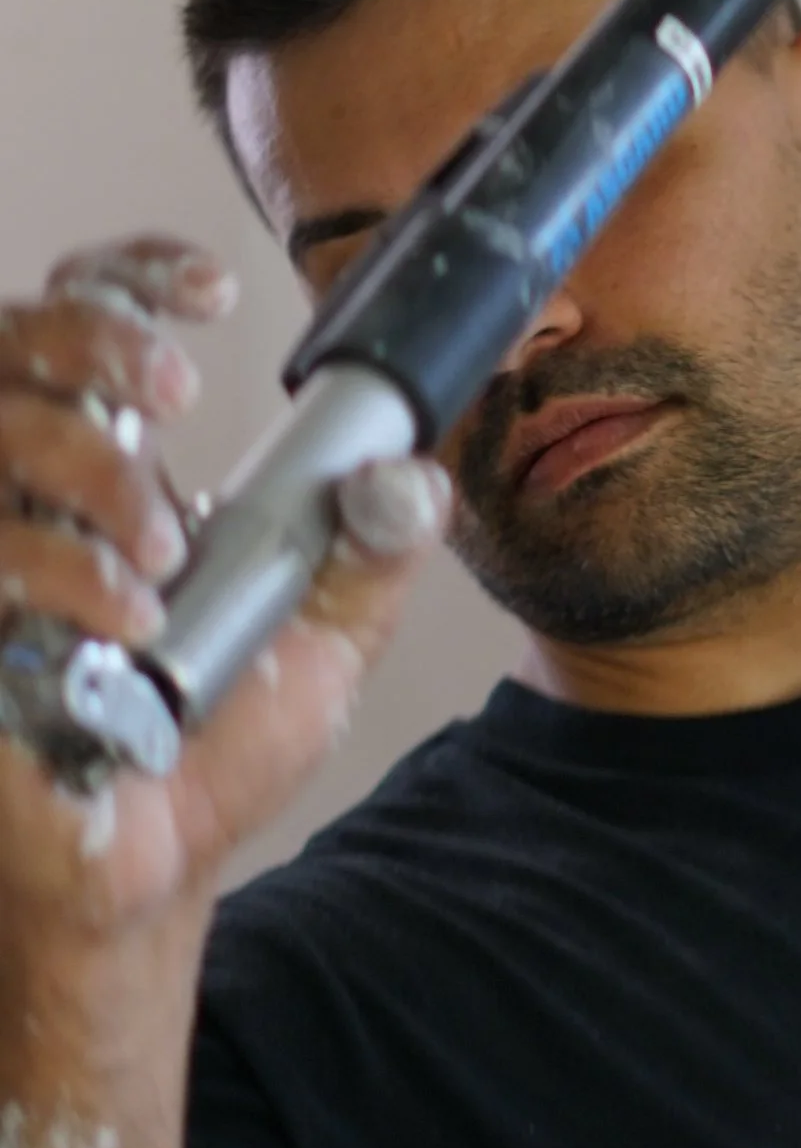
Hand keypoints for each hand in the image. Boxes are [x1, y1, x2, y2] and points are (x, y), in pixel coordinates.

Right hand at [0, 234, 447, 956]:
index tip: (209, 293)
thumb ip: (374, 551)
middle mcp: (35, 496)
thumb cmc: (216, 754)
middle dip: (101, 341)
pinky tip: (128, 623)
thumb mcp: (327, 641)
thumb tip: (414, 471)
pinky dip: (66, 577)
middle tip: (178, 391)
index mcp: (115, 474)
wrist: (156, 870)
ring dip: (95, 473)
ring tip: (162, 554)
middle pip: (20, 342)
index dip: (131, 277)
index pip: (87, 320)